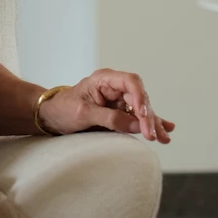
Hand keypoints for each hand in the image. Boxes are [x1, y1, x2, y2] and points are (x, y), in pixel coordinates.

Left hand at [42, 69, 173, 142]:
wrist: (50, 116)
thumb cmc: (62, 110)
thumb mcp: (83, 114)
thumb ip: (109, 118)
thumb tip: (137, 124)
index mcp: (104, 79)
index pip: (130, 82)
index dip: (140, 98)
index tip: (144, 116)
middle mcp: (115, 87)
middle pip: (139, 98)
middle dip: (149, 117)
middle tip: (153, 135)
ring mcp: (119, 99)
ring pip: (142, 110)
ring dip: (154, 124)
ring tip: (165, 138)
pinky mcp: (120, 112)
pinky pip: (138, 117)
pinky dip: (150, 124)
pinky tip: (167, 129)